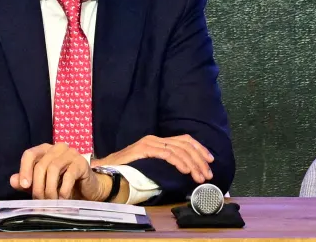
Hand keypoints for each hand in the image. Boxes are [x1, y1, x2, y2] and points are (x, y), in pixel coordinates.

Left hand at [9, 143, 92, 199]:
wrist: (87, 190)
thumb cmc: (62, 185)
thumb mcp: (42, 185)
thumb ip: (27, 182)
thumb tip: (12, 180)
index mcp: (45, 150)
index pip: (30, 154)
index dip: (24, 169)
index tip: (24, 186)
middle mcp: (57, 148)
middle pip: (41, 164)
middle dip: (38, 186)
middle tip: (39, 201)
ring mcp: (70, 153)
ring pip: (53, 168)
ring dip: (50, 189)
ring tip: (50, 202)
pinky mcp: (81, 163)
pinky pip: (69, 175)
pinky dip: (63, 190)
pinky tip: (62, 199)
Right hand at [100, 134, 214, 185]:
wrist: (105, 170)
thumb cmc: (126, 171)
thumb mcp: (149, 167)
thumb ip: (163, 166)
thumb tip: (183, 174)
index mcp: (158, 141)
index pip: (184, 140)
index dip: (199, 149)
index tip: (210, 161)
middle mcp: (155, 139)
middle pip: (184, 144)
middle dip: (199, 159)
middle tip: (208, 174)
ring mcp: (150, 143)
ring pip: (178, 150)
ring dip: (192, 164)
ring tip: (200, 177)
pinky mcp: (144, 148)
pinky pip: (166, 154)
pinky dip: (179, 162)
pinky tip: (186, 170)